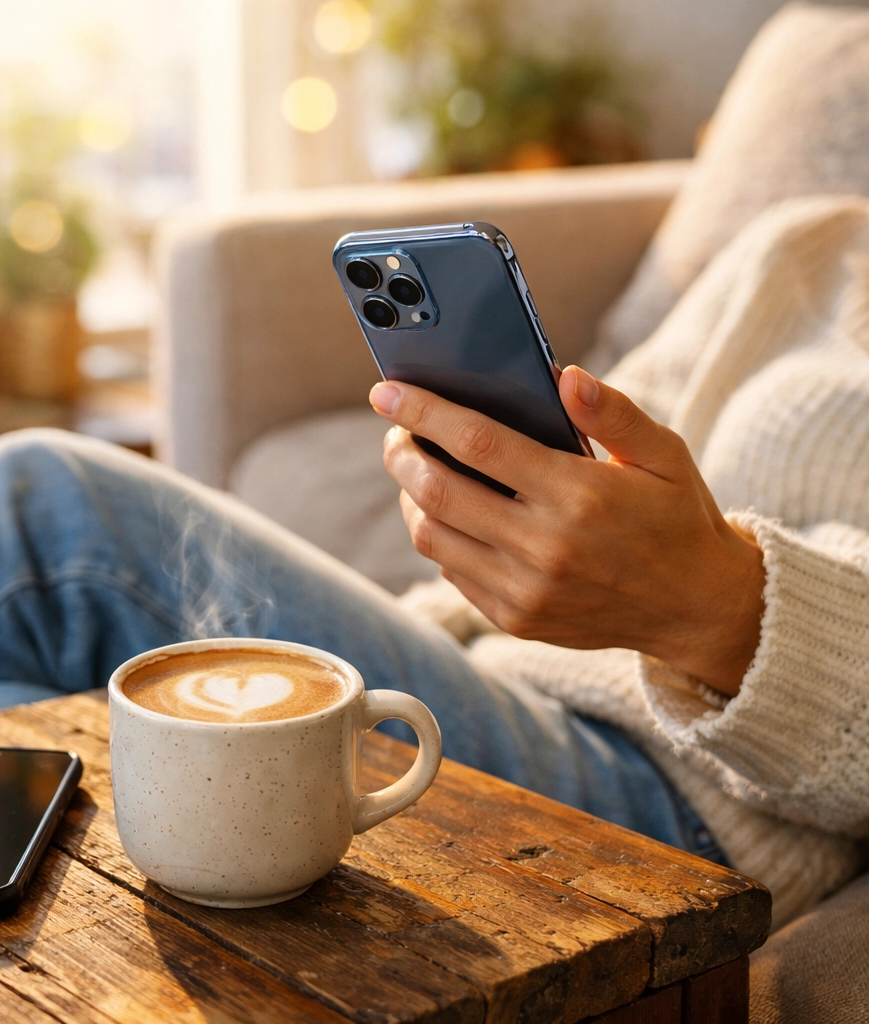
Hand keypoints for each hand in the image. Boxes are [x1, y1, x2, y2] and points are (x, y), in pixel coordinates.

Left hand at [370, 367, 765, 696]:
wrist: (697, 608)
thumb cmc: (677, 518)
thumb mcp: (664, 454)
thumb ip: (614, 412)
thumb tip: (563, 376)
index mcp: (579, 496)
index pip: (479, 444)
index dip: (425, 413)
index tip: (387, 391)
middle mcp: (545, 547)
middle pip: (438, 492)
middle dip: (402, 453)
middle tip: (396, 432)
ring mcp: (526, 591)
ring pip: (432, 537)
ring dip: (410, 497)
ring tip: (418, 471)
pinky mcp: (517, 619)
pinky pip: (451, 572)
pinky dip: (438, 536)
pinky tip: (449, 514)